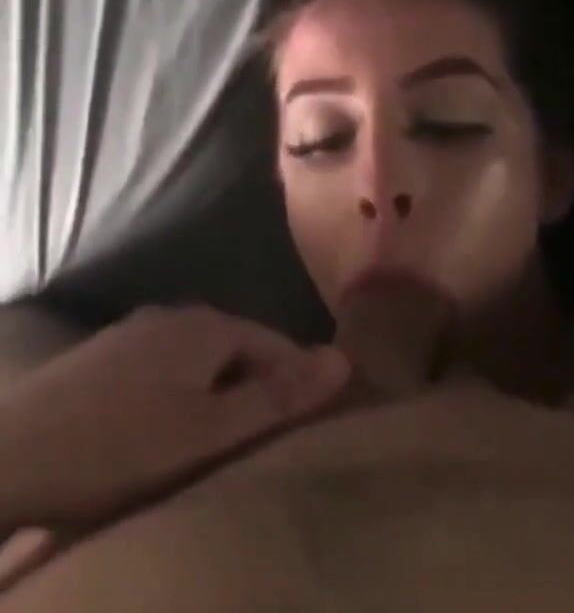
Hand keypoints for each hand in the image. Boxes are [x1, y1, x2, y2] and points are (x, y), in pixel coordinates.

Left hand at [0, 305, 349, 530]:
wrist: (14, 454)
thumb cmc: (123, 447)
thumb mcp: (212, 432)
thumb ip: (279, 398)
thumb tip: (344, 357)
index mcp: (205, 326)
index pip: (277, 344)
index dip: (300, 383)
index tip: (311, 428)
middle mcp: (171, 316)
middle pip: (237, 349)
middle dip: (259, 389)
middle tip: (267, 445)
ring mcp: (131, 334)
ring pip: (198, 361)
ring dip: (218, 396)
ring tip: (222, 445)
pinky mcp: (102, 358)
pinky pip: (164, 371)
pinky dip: (181, 397)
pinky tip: (168, 433)